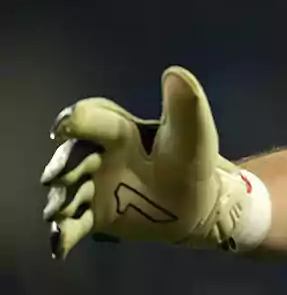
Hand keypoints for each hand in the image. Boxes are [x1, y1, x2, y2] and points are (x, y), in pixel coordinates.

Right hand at [40, 66, 262, 258]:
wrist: (198, 203)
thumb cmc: (192, 160)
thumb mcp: (194, 131)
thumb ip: (186, 104)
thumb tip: (175, 73)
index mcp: (120, 131)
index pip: (92, 120)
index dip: (77, 120)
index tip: (64, 126)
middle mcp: (99, 157)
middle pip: (71, 157)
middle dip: (62, 165)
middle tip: (58, 177)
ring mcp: (94, 187)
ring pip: (67, 191)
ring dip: (59, 201)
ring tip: (59, 212)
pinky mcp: (95, 216)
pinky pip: (74, 225)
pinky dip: (64, 234)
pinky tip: (60, 244)